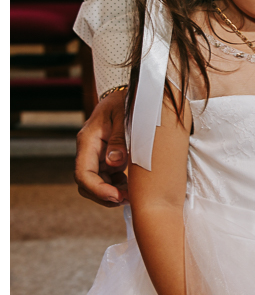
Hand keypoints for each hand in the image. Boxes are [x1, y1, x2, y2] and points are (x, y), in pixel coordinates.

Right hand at [75, 91, 128, 206]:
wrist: (126, 94)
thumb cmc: (125, 102)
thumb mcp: (124, 116)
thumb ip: (119, 138)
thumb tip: (115, 162)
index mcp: (88, 140)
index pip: (83, 174)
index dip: (98, 190)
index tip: (116, 197)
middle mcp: (88, 151)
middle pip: (87, 183)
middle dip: (104, 196)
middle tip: (128, 200)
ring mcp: (96, 156)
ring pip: (96, 184)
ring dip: (112, 193)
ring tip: (132, 195)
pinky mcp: (105, 158)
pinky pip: (106, 179)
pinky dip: (117, 186)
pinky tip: (131, 187)